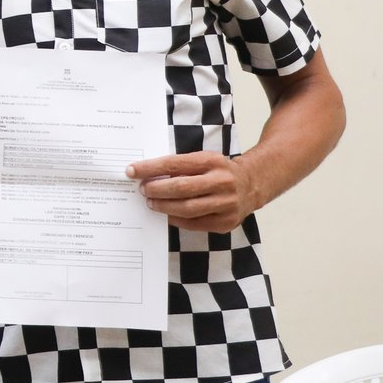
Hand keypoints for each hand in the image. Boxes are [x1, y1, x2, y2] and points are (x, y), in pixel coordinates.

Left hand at [128, 151, 261, 232]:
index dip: (150, 168)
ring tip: (151, 203)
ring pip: (187, 209)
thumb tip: (145, 174)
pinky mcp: (226, 222)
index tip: (131, 171)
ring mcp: (226, 204)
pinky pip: (195, 223)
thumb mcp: (202, 159)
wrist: (251, 184)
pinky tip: (167, 215)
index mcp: (212, 161)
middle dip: (156, 189)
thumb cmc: (217, 171)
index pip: (174, 164)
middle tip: (142, 190)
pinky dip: (177, 220)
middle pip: (181, 188)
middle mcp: (222, 182)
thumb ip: (179, 166)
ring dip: (164, 206)